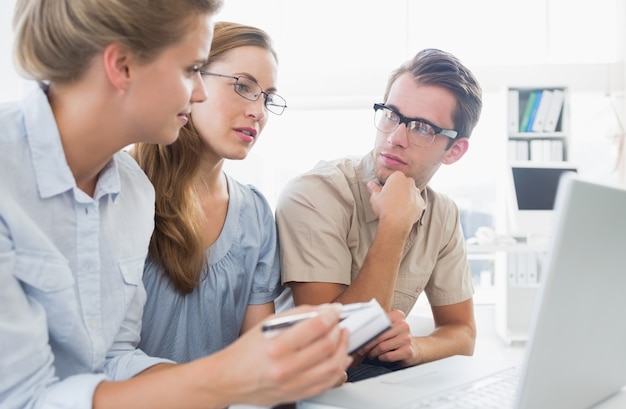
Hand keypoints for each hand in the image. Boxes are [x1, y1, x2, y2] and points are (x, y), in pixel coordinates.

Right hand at [216, 304, 351, 406]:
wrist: (228, 380)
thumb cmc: (244, 352)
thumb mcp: (266, 325)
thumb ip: (296, 315)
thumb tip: (322, 310)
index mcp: (275, 346)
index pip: (316, 327)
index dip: (331, 315)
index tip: (336, 310)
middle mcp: (285, 368)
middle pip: (327, 346)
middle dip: (339, 330)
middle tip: (339, 322)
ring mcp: (292, 385)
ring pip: (333, 367)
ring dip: (343, 349)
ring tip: (343, 338)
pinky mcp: (296, 395)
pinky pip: (327, 383)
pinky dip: (338, 369)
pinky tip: (339, 358)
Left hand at [358, 310, 414, 364]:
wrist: (414, 349)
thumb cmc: (397, 338)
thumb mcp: (389, 327)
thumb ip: (378, 324)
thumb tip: (359, 328)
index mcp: (398, 316)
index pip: (377, 323)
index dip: (366, 332)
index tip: (360, 338)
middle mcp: (403, 326)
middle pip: (378, 336)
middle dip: (367, 345)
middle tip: (362, 350)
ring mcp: (407, 338)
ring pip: (382, 347)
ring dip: (374, 352)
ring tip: (372, 354)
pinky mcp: (408, 351)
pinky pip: (388, 356)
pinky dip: (382, 358)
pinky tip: (382, 356)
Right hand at [367, 171, 423, 230]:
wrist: (396, 223)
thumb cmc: (385, 208)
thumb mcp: (375, 197)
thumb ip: (373, 189)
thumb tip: (370, 184)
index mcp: (397, 177)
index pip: (392, 177)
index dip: (388, 185)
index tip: (385, 192)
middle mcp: (409, 182)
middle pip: (403, 183)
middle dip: (398, 189)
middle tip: (390, 199)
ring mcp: (416, 193)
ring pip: (411, 192)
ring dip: (406, 197)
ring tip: (397, 206)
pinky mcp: (421, 203)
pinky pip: (416, 202)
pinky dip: (411, 205)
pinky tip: (404, 211)